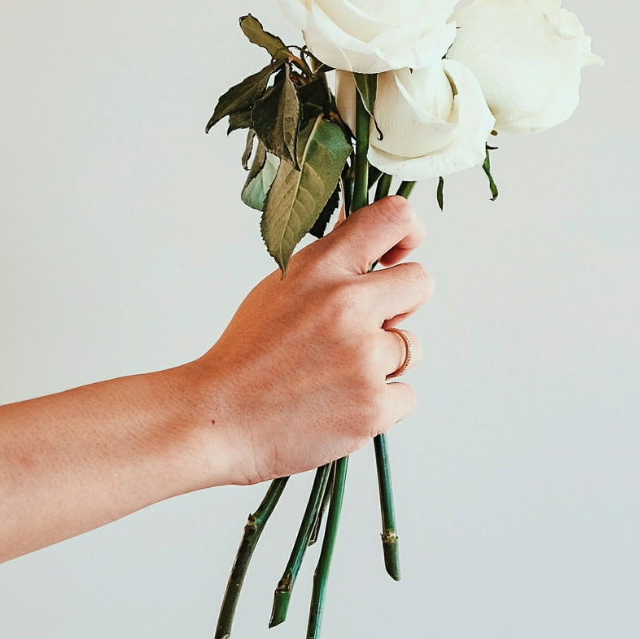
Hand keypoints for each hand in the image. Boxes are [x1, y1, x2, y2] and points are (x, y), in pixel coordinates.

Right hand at [185, 196, 431, 486]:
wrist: (219, 420)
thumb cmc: (249, 353)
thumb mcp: (282, 287)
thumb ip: (331, 263)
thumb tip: (372, 239)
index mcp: (322, 268)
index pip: (394, 217)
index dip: (409, 232)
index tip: (398, 255)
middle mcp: (347, 305)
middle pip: (420, 282)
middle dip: (402, 304)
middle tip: (366, 327)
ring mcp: (363, 357)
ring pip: (411, 346)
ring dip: (384, 361)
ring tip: (335, 375)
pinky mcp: (373, 406)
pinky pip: (405, 396)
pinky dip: (379, 405)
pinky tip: (338, 405)